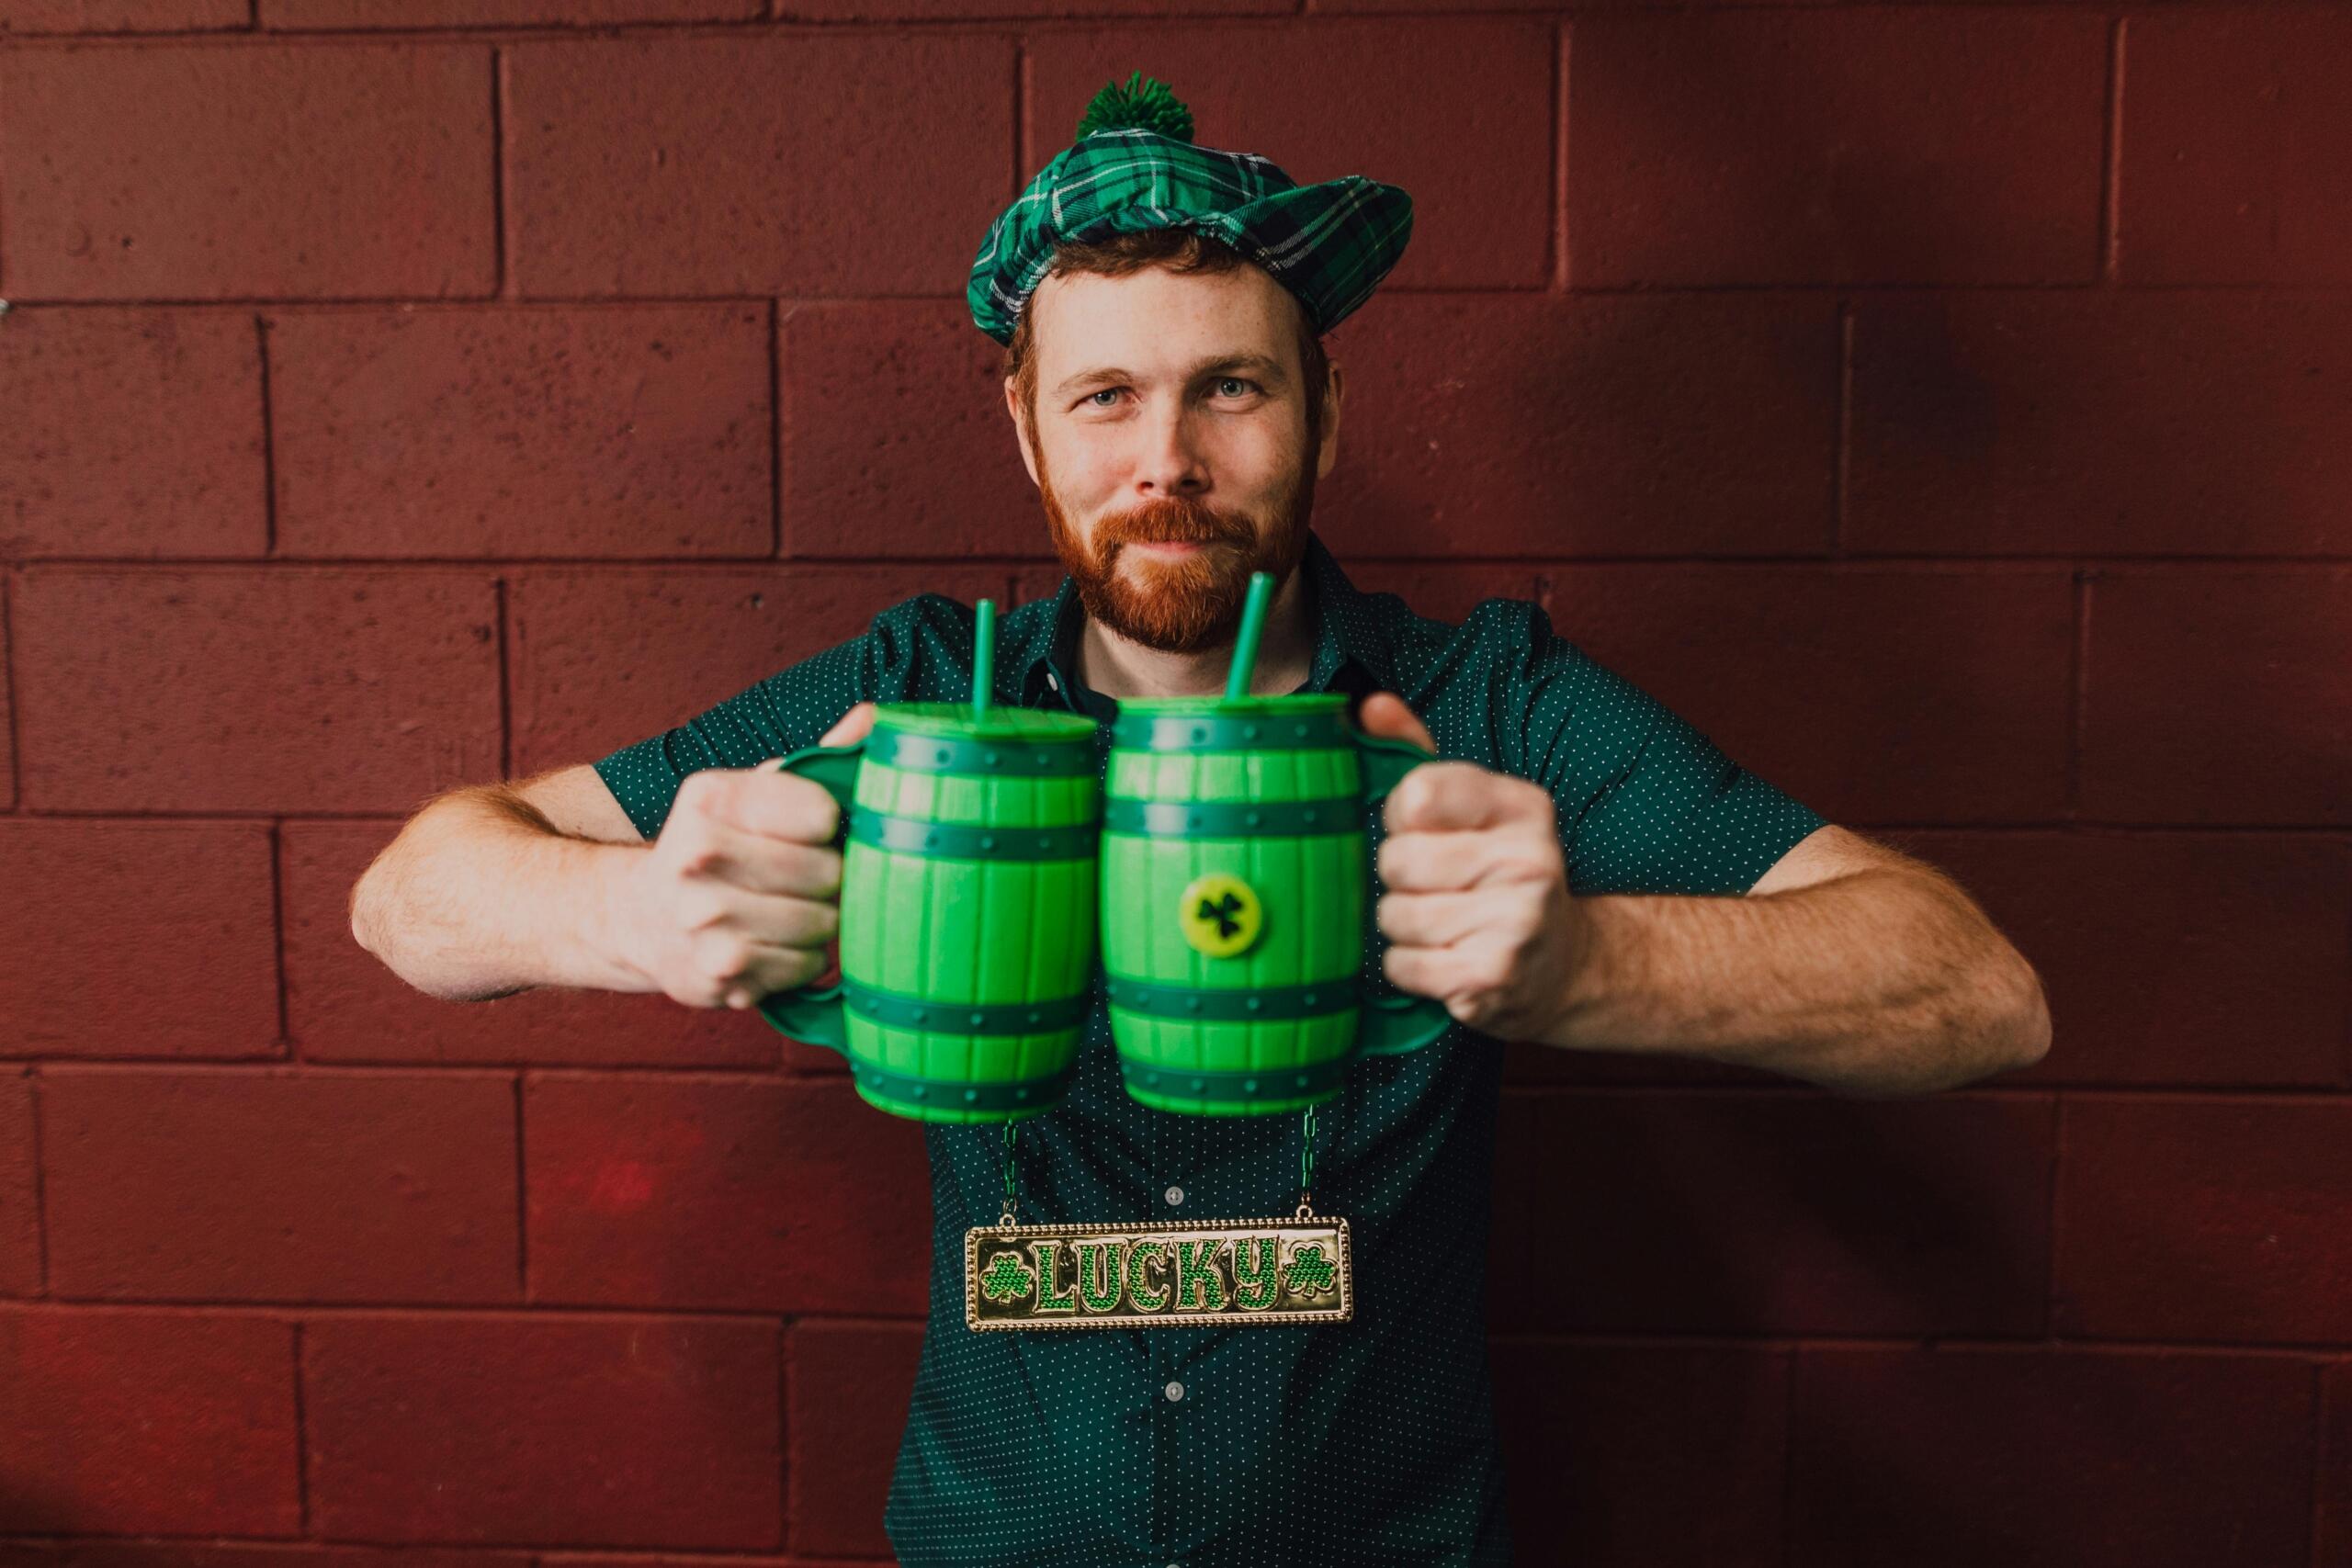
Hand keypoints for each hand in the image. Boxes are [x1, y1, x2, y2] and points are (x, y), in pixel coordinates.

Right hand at [609, 702, 876, 1010]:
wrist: (646, 919)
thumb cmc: (721, 847)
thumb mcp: (755, 794)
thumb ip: (817, 760)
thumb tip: (875, 715)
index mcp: (708, 798)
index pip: (821, 812)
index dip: (831, 826)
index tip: (817, 829)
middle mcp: (695, 855)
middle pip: (827, 872)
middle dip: (829, 878)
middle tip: (805, 878)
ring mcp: (704, 918)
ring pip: (821, 922)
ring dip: (819, 921)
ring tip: (789, 910)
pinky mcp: (718, 972)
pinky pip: (805, 965)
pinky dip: (802, 959)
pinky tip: (773, 945)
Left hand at [1355, 693, 1591, 1041]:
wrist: (1561, 963)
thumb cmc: (1497, 876)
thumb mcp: (1472, 808)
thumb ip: (1416, 752)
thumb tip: (1370, 705)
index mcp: (1522, 805)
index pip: (1415, 793)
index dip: (1400, 818)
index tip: (1423, 832)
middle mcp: (1529, 859)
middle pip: (1397, 860)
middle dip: (1399, 880)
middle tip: (1435, 888)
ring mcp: (1517, 920)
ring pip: (1395, 916)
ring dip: (1403, 928)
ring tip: (1443, 926)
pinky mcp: (1495, 976)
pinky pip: (1404, 965)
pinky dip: (1410, 968)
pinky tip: (1444, 961)